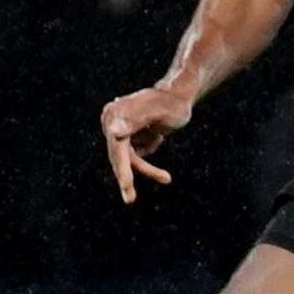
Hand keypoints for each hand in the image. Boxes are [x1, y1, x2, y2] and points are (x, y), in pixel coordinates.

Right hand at [99, 84, 192, 203]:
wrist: (181, 93)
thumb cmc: (173, 102)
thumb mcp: (157, 112)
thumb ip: (135, 121)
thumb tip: (113, 131)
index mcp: (115, 115)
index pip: (116, 149)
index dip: (122, 169)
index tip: (126, 187)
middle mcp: (112, 121)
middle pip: (119, 156)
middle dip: (127, 177)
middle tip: (129, 200)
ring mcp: (120, 127)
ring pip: (128, 158)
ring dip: (146, 168)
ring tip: (166, 178)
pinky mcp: (129, 133)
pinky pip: (135, 153)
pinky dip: (148, 152)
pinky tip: (158, 135)